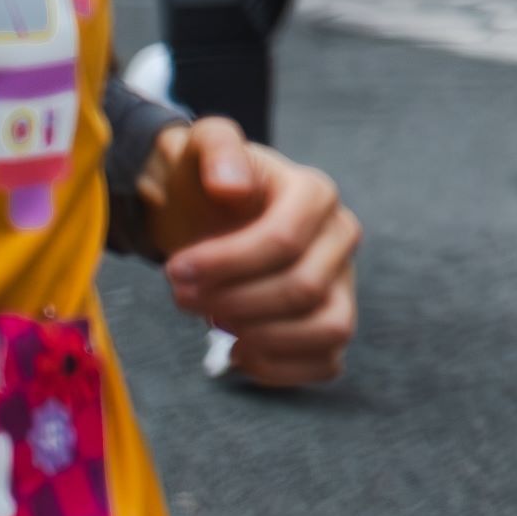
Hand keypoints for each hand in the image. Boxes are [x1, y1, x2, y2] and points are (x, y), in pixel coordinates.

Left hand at [144, 117, 360, 386]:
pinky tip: (239, 350)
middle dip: (233, 301)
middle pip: (302, 289)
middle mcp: (341, 237)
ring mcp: (343, 282)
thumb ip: (215, 149)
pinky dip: (282, 368)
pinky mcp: (332, 320)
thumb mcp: (198, 147)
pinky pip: (326, 362)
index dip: (225, 263)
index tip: (173, 270)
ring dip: (263, 337)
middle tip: (182, 297)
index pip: (284, 240)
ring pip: (329, 328)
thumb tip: (232, 185)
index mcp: (316, 193)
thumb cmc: (200, 182)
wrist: (203, 214)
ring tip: (216, 323)